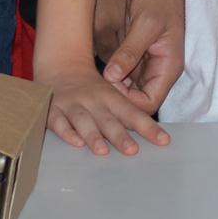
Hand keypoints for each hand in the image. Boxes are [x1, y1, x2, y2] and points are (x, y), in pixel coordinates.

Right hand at [41, 55, 171, 156]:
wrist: (61, 68)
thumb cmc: (92, 90)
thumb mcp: (112, 96)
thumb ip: (128, 116)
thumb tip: (155, 137)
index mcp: (111, 98)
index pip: (132, 114)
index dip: (148, 127)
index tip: (163, 140)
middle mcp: (94, 102)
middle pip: (108, 120)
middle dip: (120, 136)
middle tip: (132, 150)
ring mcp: (73, 106)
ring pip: (84, 121)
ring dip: (93, 136)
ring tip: (103, 151)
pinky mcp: (54, 111)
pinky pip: (59, 122)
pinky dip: (66, 132)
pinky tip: (75, 142)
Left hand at [101, 0, 183, 110]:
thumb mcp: (145, 24)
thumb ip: (129, 51)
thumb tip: (112, 76)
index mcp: (169, 67)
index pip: (149, 102)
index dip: (128, 103)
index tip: (108, 88)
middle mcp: (160, 70)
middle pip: (139, 100)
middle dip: (118, 98)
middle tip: (96, 87)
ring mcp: (149, 65)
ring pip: (130, 90)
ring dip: (113, 88)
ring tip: (93, 81)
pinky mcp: (138, 57)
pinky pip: (125, 76)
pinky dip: (111, 77)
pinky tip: (96, 71)